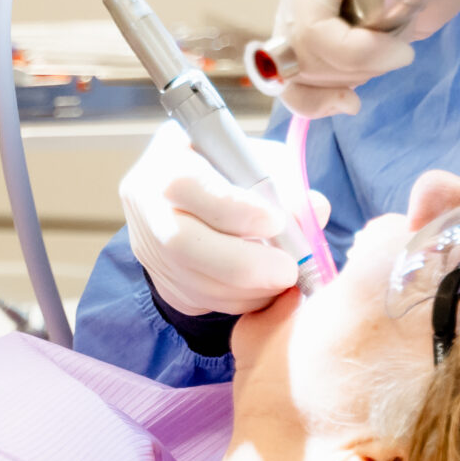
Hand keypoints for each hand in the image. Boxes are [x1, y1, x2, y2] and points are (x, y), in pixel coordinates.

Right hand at [120, 121, 330, 317]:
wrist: (196, 193)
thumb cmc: (232, 168)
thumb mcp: (261, 159)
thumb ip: (287, 182)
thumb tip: (314, 210)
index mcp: (167, 159)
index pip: (186, 184)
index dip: (233, 209)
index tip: (275, 222)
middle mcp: (145, 203)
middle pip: (181, 243)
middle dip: (242, 263)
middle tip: (288, 270)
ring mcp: (147, 246)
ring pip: (189, 280)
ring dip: (246, 289)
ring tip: (283, 280)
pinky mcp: (160, 279)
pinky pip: (197, 300)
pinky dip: (238, 301)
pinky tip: (263, 289)